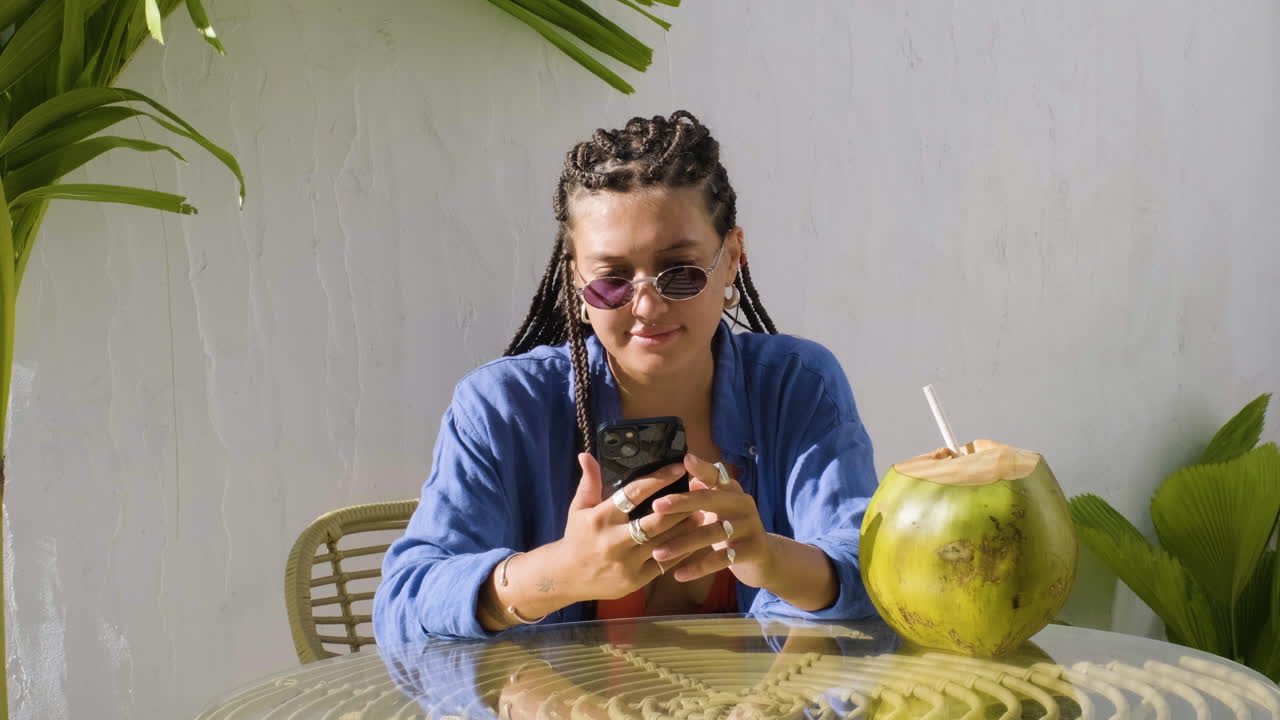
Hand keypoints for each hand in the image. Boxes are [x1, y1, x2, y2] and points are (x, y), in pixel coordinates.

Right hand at [552, 453, 700, 602]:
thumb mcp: (579, 508)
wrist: (567, 577)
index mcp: (601, 518)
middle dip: (680, 506)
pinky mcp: (635, 580)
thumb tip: (586, 455)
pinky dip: (680, 551)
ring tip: (700, 513)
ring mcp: (626, 562)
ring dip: (685, 528)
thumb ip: (589, 482)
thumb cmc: (577, 537)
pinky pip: (664, 564)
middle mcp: (614, 540)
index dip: (659, 479)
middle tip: (697, 493)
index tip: (679, 468)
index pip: (634, 493)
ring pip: (664, 542)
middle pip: (655, 521)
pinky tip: (692, 539)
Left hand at [649, 453, 776, 588]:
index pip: (716, 476)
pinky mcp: (753, 550)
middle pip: (710, 500)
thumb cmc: (731, 530)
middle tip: (656, 506)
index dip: (702, 468)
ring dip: (682, 544)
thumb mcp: (719, 509)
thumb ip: (702, 492)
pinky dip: (698, 568)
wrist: (764, 559)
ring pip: (712, 533)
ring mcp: (750, 526)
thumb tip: (681, 472)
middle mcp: (743, 504)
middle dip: (681, 503)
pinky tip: (678, 575)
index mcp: (733, 491)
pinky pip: (721, 560)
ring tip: (658, 553)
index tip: (684, 460)